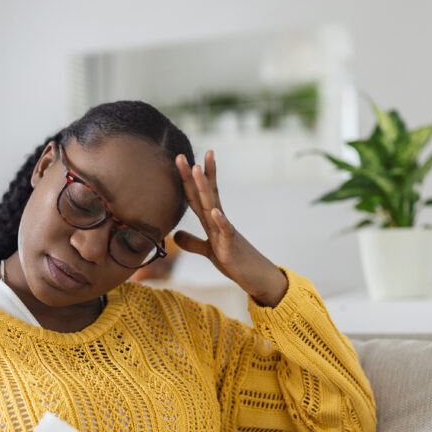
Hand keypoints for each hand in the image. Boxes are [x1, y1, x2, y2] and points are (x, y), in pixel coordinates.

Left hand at [174, 150, 288, 306]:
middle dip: (194, 175)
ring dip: (204, 188)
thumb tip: (176, 235)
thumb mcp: (208, 251)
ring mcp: (225, 232)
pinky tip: (215, 211)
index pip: (198, 196)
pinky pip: (226, 232)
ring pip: (212, 206)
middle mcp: (218, 221)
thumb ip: (192, 242)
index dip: (189, 179)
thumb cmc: (233, 261)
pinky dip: (221, 221)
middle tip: (182, 156)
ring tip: (196, 170)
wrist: (255, 276)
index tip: (182, 159)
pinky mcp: (231, 247)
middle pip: (204, 194)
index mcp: (210, 221)